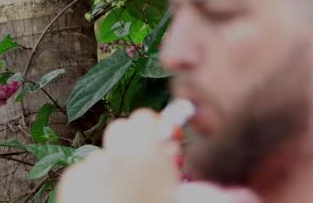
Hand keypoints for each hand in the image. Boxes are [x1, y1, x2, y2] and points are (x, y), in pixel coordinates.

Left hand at [56, 108, 261, 202]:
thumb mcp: (185, 201)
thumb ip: (210, 195)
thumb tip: (242, 192)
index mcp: (146, 157)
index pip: (144, 119)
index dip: (153, 132)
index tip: (160, 148)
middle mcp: (116, 155)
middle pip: (120, 130)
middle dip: (129, 145)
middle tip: (140, 170)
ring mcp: (89, 168)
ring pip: (102, 154)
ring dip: (111, 167)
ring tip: (121, 196)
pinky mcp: (70, 182)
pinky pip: (83, 171)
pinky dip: (91, 183)